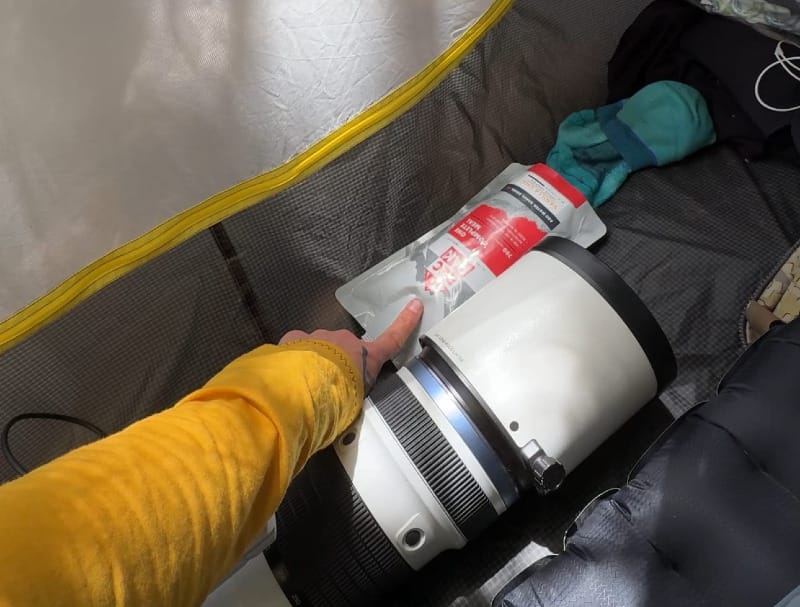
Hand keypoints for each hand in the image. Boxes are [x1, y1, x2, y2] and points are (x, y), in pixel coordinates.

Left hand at [279, 299, 423, 391]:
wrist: (308, 388)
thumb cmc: (339, 399)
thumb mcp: (358, 401)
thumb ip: (356, 392)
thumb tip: (350, 399)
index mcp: (366, 356)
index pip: (392, 340)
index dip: (406, 323)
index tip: (416, 305)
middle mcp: (346, 340)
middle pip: (346, 348)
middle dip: (339, 362)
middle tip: (328, 385)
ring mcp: (320, 337)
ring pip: (320, 346)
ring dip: (315, 360)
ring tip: (305, 383)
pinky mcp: (296, 338)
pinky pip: (297, 344)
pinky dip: (293, 355)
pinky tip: (288, 371)